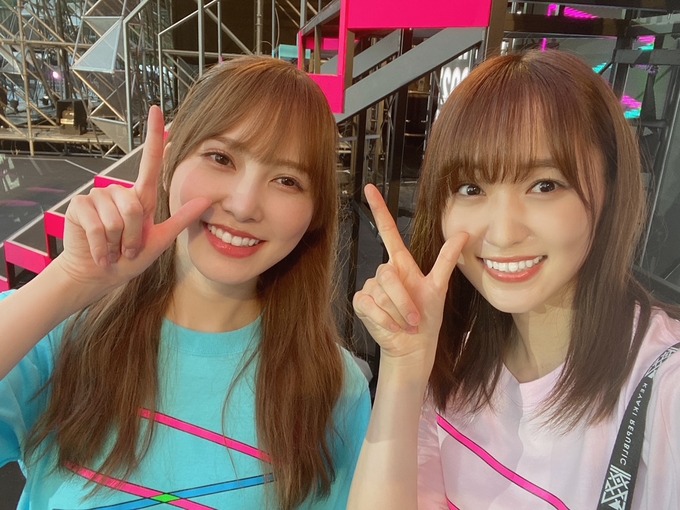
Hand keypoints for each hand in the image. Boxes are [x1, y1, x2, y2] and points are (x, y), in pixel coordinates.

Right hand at [55, 106, 210, 296]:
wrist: (98, 274)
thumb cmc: (128, 259)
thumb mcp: (161, 239)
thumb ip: (182, 219)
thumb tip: (207, 200)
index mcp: (140, 197)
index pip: (150, 162)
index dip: (154, 136)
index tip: (157, 109)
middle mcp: (119, 192)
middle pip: (134, 208)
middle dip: (133, 236)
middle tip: (127, 249)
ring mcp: (97, 197)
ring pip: (117, 218)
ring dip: (118, 242)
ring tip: (113, 249)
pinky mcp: (80, 206)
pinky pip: (97, 225)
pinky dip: (101, 245)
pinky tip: (99, 252)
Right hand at [353, 184, 467, 375]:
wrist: (413, 347)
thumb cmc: (427, 318)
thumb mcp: (439, 287)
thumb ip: (447, 259)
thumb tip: (465, 233)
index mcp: (401, 263)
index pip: (387, 230)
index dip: (379, 209)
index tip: (370, 188)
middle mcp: (384, 272)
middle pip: (387, 273)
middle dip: (403, 299)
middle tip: (415, 319)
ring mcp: (371, 287)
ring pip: (380, 292)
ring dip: (397, 312)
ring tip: (405, 324)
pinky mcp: (361, 302)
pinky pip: (370, 305)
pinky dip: (384, 319)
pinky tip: (390, 326)